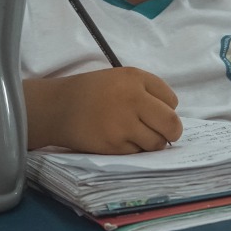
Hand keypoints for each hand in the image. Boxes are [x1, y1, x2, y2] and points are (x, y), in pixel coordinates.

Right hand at [34, 67, 182, 153]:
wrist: (58, 107)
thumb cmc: (92, 92)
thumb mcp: (121, 78)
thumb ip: (147, 91)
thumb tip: (171, 117)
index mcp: (135, 78)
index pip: (171, 100)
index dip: (167, 108)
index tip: (157, 111)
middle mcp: (132, 99)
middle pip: (171, 123)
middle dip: (172, 131)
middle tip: (166, 133)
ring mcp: (123, 124)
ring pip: (157, 142)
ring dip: (153, 142)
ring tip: (139, 135)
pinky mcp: (114, 145)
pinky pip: (138, 152)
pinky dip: (134, 149)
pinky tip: (121, 139)